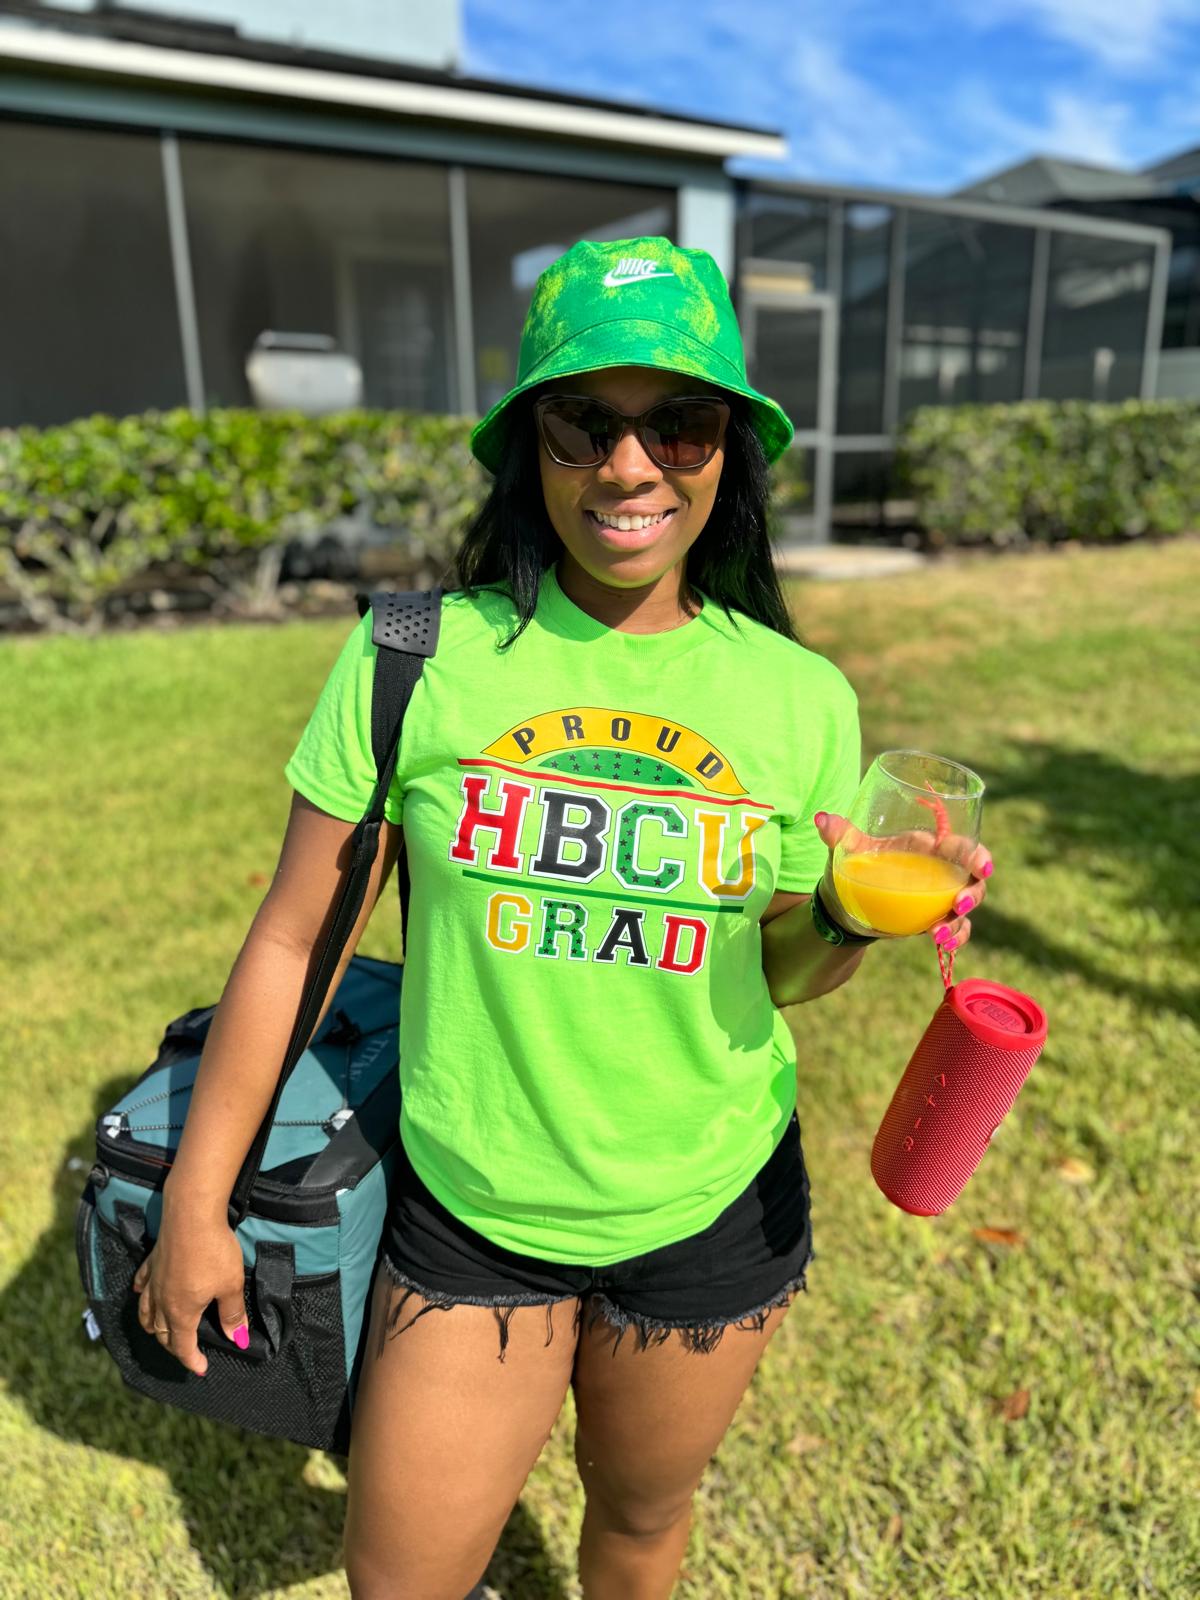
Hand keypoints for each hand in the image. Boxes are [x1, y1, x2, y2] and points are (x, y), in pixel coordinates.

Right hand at [130, 1215, 248, 1377]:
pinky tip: (143, 1292)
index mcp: (181, 1312)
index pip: (182, 1346)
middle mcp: (161, 1301)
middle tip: (187, 1352)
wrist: (191, 1214)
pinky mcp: (152, 1261)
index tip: (201, 1369)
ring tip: (161, 1332)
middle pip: (162, 1333)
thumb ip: (232, 1314)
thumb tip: (237, 1340)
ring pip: (146, 1312)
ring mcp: (153, 1281)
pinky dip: (142, 1294)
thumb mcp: (230, 1285)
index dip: (192, 1360)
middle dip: (173, 1347)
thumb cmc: (214, 1251)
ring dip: (153, 1326)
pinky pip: (142, 1284)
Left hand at [813, 810, 993, 949]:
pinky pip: (957, 930)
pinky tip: (942, 944)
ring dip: (959, 922)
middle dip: (974, 893)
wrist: (845, 902)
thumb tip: (821, 818)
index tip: (982, 866)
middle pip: (973, 879)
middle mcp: (939, 871)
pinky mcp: (934, 919)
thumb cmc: (852, 866)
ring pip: (966, 908)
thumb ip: (838, 833)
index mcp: (926, 847)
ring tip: (937, 933)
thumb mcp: (846, 849)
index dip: (977, 854)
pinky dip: (955, 938)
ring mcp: (939, 897)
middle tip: (959, 904)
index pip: (962, 847)